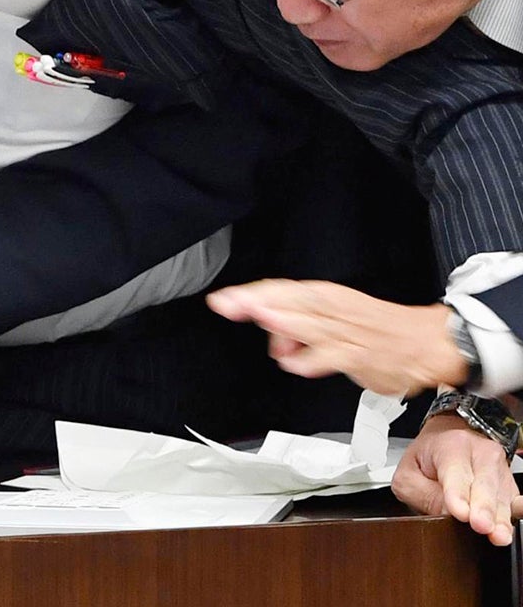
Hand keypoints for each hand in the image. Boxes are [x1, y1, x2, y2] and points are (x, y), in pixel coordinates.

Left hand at [206, 281, 466, 394]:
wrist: (429, 343)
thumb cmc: (381, 330)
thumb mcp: (338, 318)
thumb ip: (300, 328)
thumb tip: (273, 337)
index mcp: (328, 298)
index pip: (283, 291)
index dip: (252, 294)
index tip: (224, 299)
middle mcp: (333, 311)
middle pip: (288, 303)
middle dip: (256, 302)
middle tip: (227, 303)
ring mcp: (345, 334)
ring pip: (307, 324)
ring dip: (280, 321)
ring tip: (257, 316)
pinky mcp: (358, 357)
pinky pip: (331, 357)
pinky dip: (310, 359)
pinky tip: (292, 360)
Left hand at [392, 413, 522, 546]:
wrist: (450, 438)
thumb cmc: (428, 457)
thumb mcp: (408, 473)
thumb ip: (422, 494)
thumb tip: (447, 515)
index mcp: (451, 445)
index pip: (455, 471)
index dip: (458, 494)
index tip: (459, 512)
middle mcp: (480, 454)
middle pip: (484, 483)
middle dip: (483, 507)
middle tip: (481, 526)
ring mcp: (498, 469)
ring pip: (501, 495)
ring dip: (499, 518)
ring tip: (497, 535)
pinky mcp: (508, 485)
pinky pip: (510, 502)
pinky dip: (507, 518)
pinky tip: (503, 531)